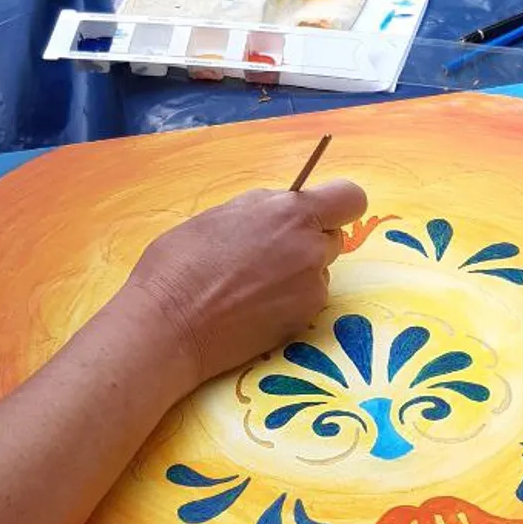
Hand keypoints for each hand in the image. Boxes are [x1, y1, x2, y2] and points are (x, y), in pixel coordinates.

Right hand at [120, 180, 366, 390]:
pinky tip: (254, 306)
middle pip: (333, 238)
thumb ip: (264, 209)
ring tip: (252, 284)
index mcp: (291, 213)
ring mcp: (312, 288)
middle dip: (310, 240)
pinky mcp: (305, 319)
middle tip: (269, 253)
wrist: (172, 325)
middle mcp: (311, 249)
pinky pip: (307, 300)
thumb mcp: (222, 214)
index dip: (337, 205)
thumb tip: (283, 209)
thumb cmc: (182, 263)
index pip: (350, 198)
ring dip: (298, 274)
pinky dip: (289, 301)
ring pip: (319, 272)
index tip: (319, 213)